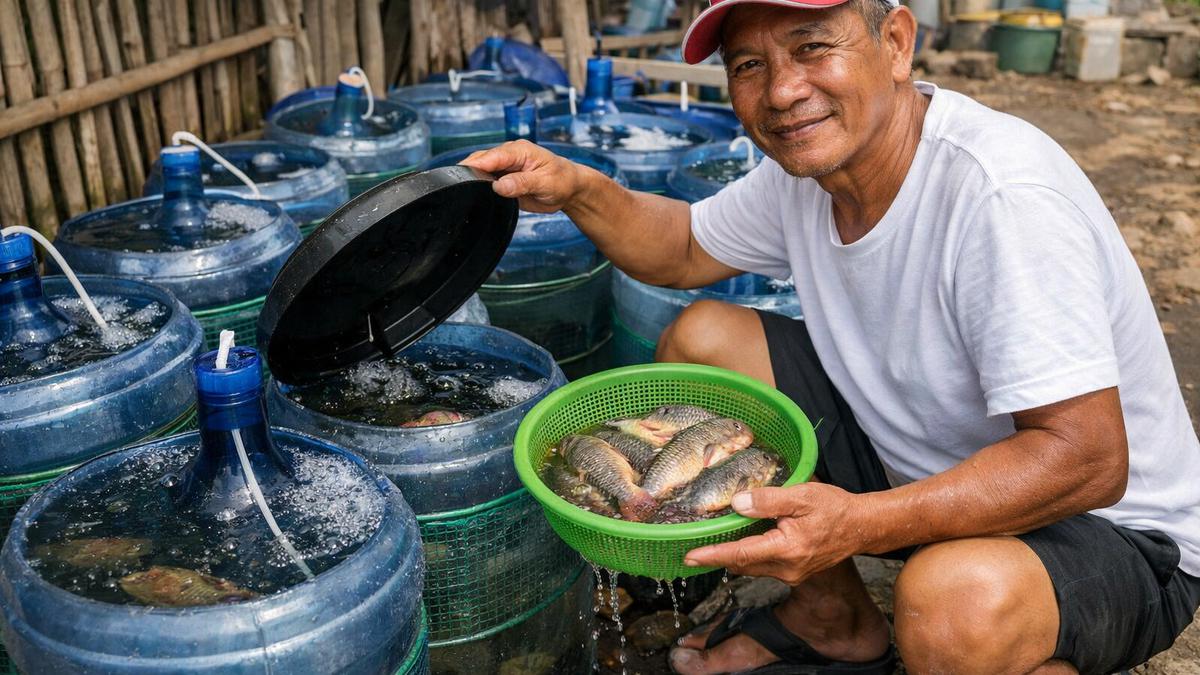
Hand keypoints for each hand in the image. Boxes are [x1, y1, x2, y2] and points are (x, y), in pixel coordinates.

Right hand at [458, 140, 588, 213]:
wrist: (569, 188)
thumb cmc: (562, 181)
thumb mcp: (545, 183)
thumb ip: (522, 183)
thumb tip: (499, 186)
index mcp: (519, 150)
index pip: (492, 156)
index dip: (476, 165)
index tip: (462, 174)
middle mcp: (509, 156)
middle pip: (481, 161)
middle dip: (469, 171)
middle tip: (458, 186)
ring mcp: (504, 167)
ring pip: (480, 170)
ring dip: (472, 179)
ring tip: (462, 192)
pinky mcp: (503, 178)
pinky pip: (486, 181)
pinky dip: (478, 186)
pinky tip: (472, 194)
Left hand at [683, 483, 864, 585]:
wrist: (861, 527)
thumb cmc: (834, 508)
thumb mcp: (802, 495)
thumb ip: (768, 500)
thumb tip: (737, 503)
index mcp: (787, 549)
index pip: (741, 554)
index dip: (713, 555)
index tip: (690, 557)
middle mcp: (787, 568)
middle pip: (742, 564)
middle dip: (717, 556)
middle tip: (693, 547)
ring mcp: (791, 574)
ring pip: (752, 566)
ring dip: (733, 556)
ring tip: (713, 542)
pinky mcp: (794, 573)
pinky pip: (763, 566)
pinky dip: (749, 555)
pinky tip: (744, 540)